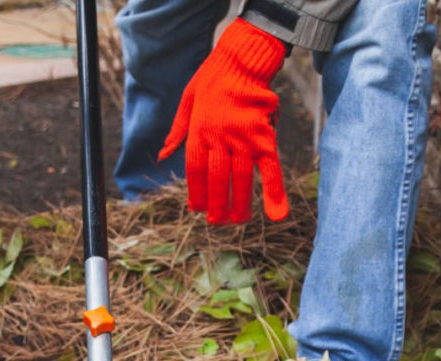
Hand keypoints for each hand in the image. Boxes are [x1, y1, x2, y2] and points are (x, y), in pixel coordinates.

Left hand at [158, 19, 288, 224]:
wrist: (242, 57)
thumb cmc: (213, 77)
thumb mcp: (187, 99)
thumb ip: (178, 130)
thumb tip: (163, 154)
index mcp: (199, 131)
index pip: (196, 170)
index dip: (196, 192)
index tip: (197, 209)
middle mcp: (220, 138)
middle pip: (218, 179)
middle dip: (217, 204)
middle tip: (218, 222)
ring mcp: (244, 138)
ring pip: (241, 178)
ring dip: (241, 203)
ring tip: (239, 220)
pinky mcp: (265, 136)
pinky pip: (271, 167)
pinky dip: (275, 191)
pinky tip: (277, 212)